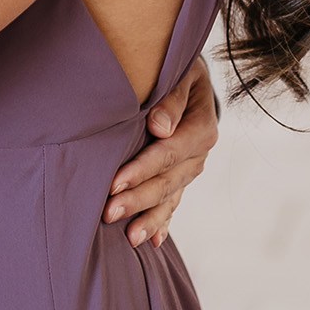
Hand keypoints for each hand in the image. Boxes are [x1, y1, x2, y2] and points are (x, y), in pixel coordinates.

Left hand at [107, 55, 218, 247]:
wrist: (189, 76)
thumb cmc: (176, 68)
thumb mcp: (180, 73)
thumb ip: (171, 99)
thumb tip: (159, 127)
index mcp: (200, 128)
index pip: (168, 154)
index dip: (141, 170)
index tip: (114, 183)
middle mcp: (199, 153)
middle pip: (167, 181)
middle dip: (138, 199)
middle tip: (108, 213)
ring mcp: (191, 168)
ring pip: (170, 197)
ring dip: (149, 217)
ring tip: (129, 238)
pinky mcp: (182, 176)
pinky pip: (173, 202)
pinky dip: (163, 220)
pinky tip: (152, 241)